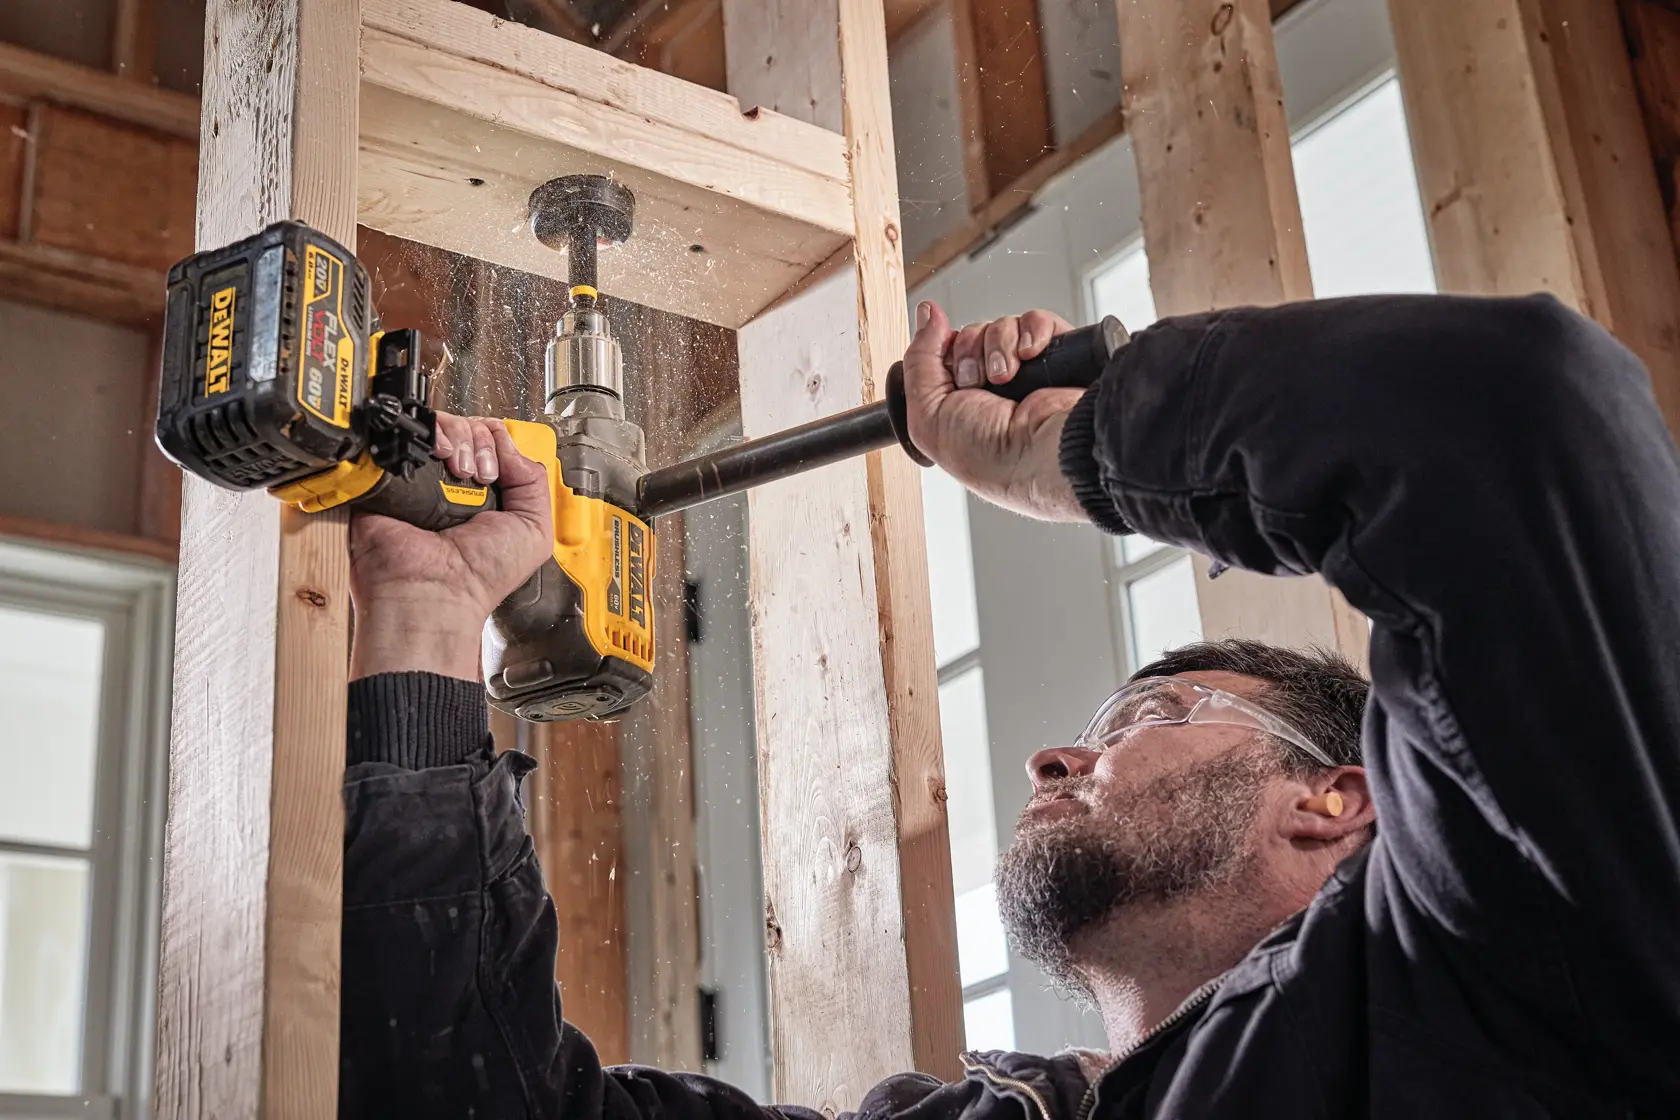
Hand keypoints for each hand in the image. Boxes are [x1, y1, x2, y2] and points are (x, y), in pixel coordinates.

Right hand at [348, 414, 553, 680]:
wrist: (435, 590)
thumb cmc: (482, 575)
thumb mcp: (533, 530)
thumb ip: (533, 482)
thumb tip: (508, 444)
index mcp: (487, 494)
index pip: (495, 443)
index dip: (500, 445)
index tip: (498, 472)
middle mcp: (453, 483)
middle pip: (470, 429)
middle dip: (481, 443)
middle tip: (480, 477)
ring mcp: (422, 476)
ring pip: (443, 426)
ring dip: (459, 439)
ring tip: (459, 472)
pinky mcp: (391, 473)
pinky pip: (409, 433)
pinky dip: (429, 434)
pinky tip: (439, 457)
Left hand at [902, 301, 1088, 521]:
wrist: (1044, 453)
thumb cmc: (991, 457)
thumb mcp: (928, 417)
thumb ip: (918, 362)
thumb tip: (927, 315)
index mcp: (965, 406)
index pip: (946, 355)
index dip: (944, 355)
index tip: (952, 374)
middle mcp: (995, 390)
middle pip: (971, 336)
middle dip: (970, 352)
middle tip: (979, 383)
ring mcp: (1028, 373)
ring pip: (1001, 326)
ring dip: (999, 345)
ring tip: (1007, 376)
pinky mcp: (1058, 357)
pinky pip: (1037, 321)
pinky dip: (1031, 331)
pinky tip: (1030, 355)